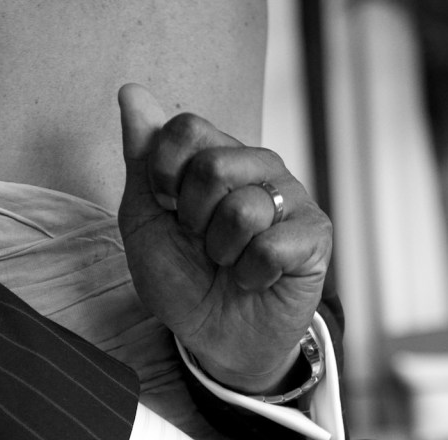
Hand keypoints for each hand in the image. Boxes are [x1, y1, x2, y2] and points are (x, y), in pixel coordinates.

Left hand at [117, 83, 331, 392]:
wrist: (213, 338)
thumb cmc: (182, 279)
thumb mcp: (145, 220)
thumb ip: (142, 158)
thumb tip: (131, 92)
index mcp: (219, 156)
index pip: (187, 129)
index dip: (163, 174)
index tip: (166, 208)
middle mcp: (259, 168)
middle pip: (213, 165)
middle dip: (193, 220)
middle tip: (204, 244)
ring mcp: (292, 199)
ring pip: (243, 210)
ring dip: (222, 253)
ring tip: (231, 263)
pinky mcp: (316, 236)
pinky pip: (272, 246)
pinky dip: (251, 274)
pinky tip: (256, 278)